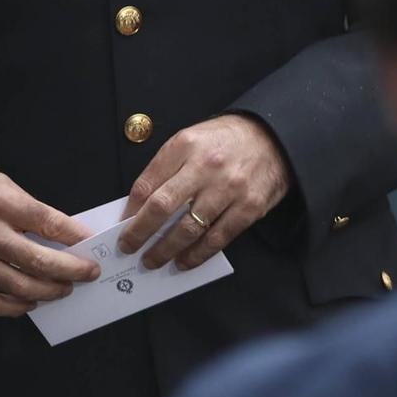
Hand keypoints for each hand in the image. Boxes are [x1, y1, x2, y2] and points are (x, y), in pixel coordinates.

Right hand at [0, 162, 100, 316]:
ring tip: (64, 289)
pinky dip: (14, 308)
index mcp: (2, 204)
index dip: (78, 238)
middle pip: (42, 262)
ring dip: (49, 292)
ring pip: (20, 288)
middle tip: (88, 274)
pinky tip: (28, 303)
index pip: (52, 225)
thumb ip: (26, 207)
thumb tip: (56, 230)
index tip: (93, 246)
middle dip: (73, 271)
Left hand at [118, 114, 289, 271]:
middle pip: (162, 208)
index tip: (122, 228)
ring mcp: (230, 188)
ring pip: (188, 229)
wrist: (274, 135)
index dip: (130, 212)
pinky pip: (218, 238)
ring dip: (165, 250)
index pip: (147, 184)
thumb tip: (140, 206)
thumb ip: (166, 168)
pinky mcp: (249, 207)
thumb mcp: (190, 140)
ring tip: (153, 260)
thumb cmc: (226, 140)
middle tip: (128, 249)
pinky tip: (184, 261)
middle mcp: (207, 166)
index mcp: (186, 146)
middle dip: (139, 234)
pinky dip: (197, 254)